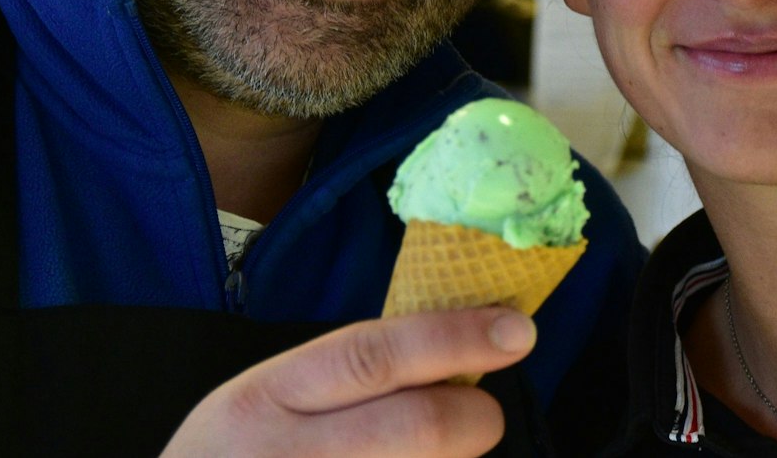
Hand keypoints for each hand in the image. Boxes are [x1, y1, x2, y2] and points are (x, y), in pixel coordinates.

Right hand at [162, 306, 537, 456]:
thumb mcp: (260, 408)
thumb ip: (339, 382)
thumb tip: (450, 357)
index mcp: (264, 399)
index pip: (373, 354)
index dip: (454, 338)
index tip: (516, 330)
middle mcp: (284, 456)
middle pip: (418, 424)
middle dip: (476, 418)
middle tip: (483, 418)